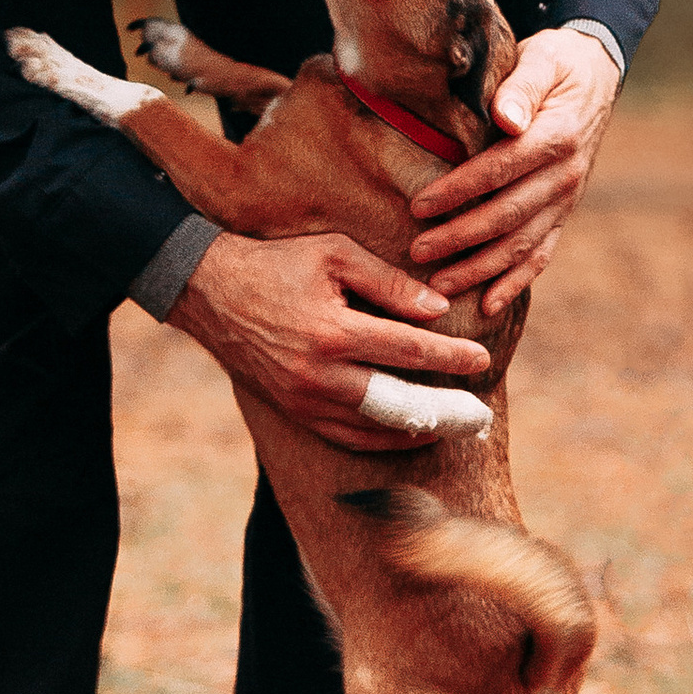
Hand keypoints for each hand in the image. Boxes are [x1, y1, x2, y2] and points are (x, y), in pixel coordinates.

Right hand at [169, 231, 492, 455]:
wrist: (210, 291)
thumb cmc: (277, 264)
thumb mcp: (335, 253)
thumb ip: (388, 282)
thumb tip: (437, 309)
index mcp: (332, 331)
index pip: (408, 349)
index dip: (450, 357)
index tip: (482, 360)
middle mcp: (318, 374)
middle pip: (397, 403)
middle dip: (444, 411)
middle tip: (479, 417)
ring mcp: (303, 399)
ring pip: (372, 429)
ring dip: (417, 431)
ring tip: (454, 428)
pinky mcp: (293, 411)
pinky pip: (345, 436)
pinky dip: (380, 440)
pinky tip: (408, 435)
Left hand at [406, 24, 621, 317]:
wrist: (595, 75)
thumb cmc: (556, 63)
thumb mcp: (542, 61)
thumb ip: (521, 88)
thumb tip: (506, 117)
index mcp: (557, 137)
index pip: (500, 169)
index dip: (459, 191)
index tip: (419, 205)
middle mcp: (565, 175)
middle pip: (507, 215)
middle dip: (460, 238)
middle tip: (417, 251)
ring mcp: (567, 199)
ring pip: (522, 244)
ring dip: (480, 269)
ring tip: (439, 286)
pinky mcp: (564, 212)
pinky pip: (542, 254)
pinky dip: (515, 282)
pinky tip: (488, 304)